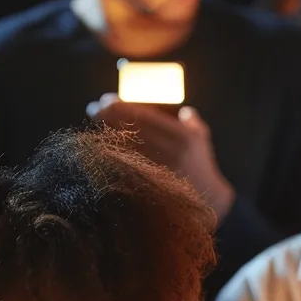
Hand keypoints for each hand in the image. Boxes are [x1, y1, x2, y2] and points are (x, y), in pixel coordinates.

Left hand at [87, 94, 233, 223]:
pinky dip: (110, 152)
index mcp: (183, 137)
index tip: (106, 100)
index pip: (144, 116)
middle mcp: (171, 152)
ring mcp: (159, 170)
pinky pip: (123, 165)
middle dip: (107, 116)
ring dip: (105, 133)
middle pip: (130, 129)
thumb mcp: (200, 137)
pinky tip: (100, 145)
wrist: (206, 200)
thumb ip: (190, 120)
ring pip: (123, 146)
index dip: (121, 106)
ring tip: (95, 124)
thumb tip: (180, 109)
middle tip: (94, 109)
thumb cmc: (200, 164)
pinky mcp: (149, 184)